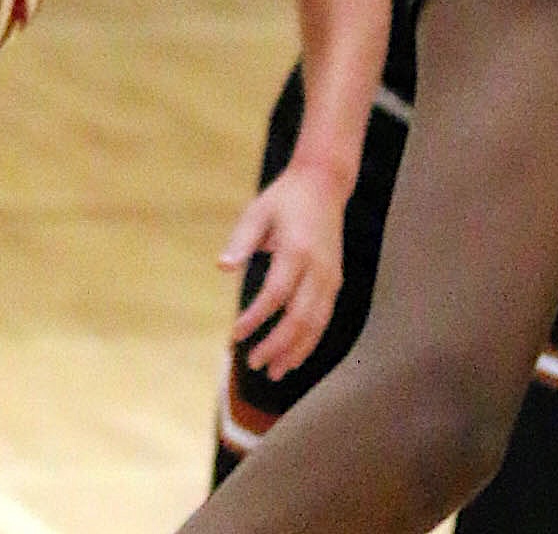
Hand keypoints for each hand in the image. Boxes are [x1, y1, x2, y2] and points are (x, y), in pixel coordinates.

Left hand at [217, 163, 347, 379]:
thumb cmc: (284, 199)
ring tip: (275, 372)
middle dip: (278, 344)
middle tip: (254, 363)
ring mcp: (330, 278)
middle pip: (300, 316)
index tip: (236, 335)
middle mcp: (318, 269)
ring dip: (296, 351)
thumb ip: (241, 241)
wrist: (324, 186)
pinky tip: (295, 357)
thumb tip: (222, 266)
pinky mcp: (334, 282)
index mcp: (297, 251)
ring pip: (317, 323)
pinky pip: (324, 318)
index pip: (276, 294)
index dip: (256, 317)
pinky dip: (311, 341)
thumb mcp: (257, 211)